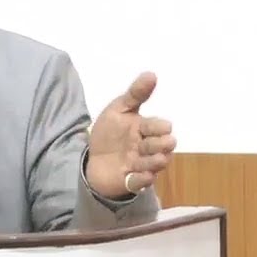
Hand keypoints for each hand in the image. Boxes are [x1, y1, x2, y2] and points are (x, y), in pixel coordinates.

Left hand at [84, 72, 176, 196]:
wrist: (94, 159)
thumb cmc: (109, 133)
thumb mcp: (118, 110)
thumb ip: (135, 94)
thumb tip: (152, 73)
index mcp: (145, 129)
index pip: (159, 127)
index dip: (160, 127)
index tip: (162, 127)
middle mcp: (146, 147)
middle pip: (162, 146)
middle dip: (162, 144)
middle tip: (161, 142)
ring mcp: (140, 165)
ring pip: (154, 164)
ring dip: (154, 161)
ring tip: (153, 159)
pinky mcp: (132, 181)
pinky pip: (141, 182)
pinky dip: (142, 180)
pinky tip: (141, 176)